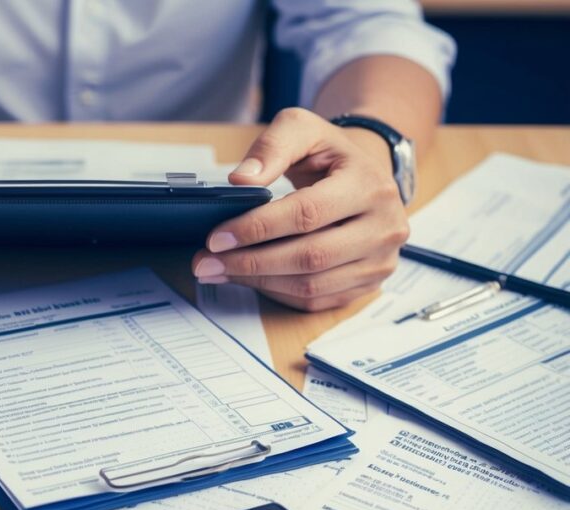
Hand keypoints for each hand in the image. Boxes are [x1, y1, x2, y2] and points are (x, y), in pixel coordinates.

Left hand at [192, 107, 409, 310]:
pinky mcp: (367, 285)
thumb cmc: (330, 155)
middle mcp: (383, 227)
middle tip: (206, 262)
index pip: (308, 213)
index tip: (217, 237)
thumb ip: (272, 147)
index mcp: (370, 185)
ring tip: (218, 270)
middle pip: (309, 256)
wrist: (364, 177)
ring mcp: (379, 262)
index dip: (258, 228)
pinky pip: (315, 299)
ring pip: (311, 285)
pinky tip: (247, 279)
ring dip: (257, 282)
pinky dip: (275, 292)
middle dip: (250, 262)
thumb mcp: (303, 130)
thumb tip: (241, 180)